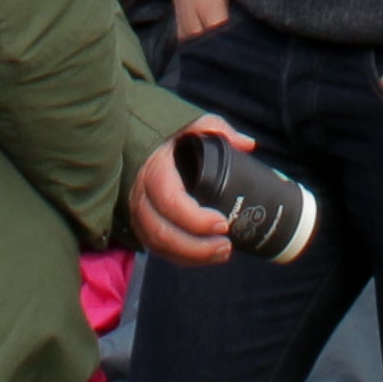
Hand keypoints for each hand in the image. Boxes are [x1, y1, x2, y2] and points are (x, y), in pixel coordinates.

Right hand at [128, 118, 257, 263]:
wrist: (134, 141)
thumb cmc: (168, 136)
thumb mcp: (190, 123)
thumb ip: (216, 128)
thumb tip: (247, 145)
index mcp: (153, 170)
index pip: (170, 201)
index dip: (196, 219)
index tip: (223, 223)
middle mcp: (139, 196)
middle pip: (162, 232)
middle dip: (196, 247)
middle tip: (227, 245)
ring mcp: (137, 213)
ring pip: (159, 246)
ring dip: (191, 256)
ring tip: (222, 253)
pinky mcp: (140, 225)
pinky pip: (157, 249)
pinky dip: (181, 258)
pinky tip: (205, 256)